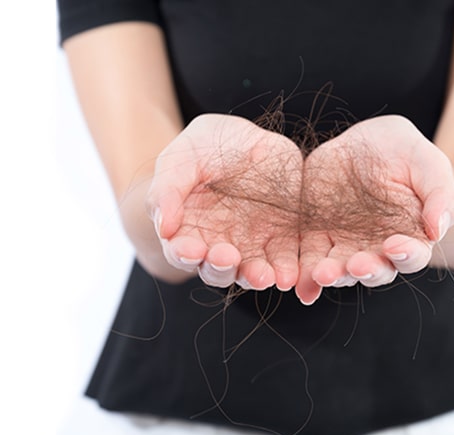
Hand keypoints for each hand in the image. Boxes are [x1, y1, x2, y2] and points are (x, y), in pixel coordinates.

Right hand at [147, 114, 302, 290]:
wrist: (244, 138)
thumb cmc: (204, 149)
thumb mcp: (181, 158)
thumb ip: (168, 190)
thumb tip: (164, 228)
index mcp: (188, 232)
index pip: (183, 252)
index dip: (185, 254)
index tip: (191, 250)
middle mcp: (219, 245)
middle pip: (218, 269)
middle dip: (221, 268)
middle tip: (227, 258)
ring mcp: (252, 245)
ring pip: (252, 271)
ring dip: (256, 277)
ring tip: (262, 276)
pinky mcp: (282, 238)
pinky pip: (286, 260)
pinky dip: (287, 270)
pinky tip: (288, 274)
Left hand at [295, 115, 453, 304]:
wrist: (364, 141)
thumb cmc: (405, 152)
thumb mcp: (428, 162)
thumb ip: (441, 195)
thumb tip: (439, 230)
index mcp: (411, 237)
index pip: (412, 255)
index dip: (406, 255)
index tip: (395, 246)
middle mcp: (377, 249)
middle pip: (374, 270)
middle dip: (365, 271)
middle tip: (355, 266)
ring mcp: (345, 245)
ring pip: (339, 268)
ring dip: (332, 275)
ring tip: (323, 273)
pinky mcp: (316, 236)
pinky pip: (308, 258)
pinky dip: (304, 274)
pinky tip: (299, 283)